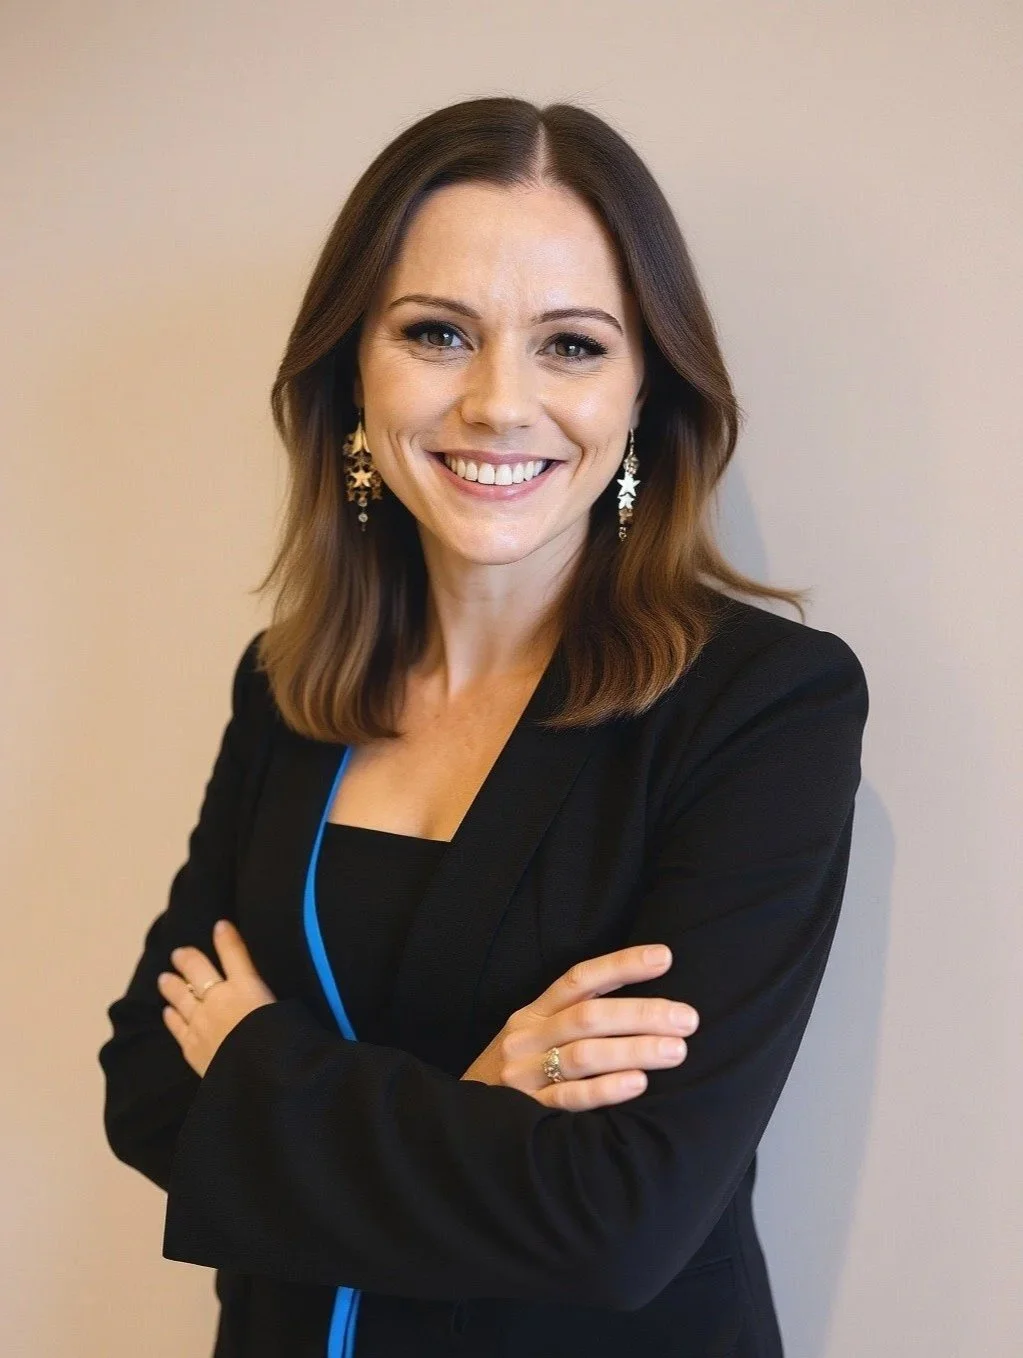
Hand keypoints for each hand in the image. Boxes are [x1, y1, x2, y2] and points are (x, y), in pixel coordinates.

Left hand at [158, 919, 276, 1077]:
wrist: (260, 1079)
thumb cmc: (285, 1042)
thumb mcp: (288, 1012)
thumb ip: (276, 1000)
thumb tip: (286, 993)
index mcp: (248, 987)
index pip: (235, 955)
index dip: (227, 938)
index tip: (220, 925)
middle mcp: (220, 1000)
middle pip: (198, 972)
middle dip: (187, 959)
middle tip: (178, 953)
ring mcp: (201, 1023)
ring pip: (181, 998)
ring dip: (171, 986)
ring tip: (163, 979)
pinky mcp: (192, 1047)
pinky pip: (178, 1027)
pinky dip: (172, 1017)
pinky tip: (168, 1013)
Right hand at [460, 944, 698, 1109]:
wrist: (461, 1123)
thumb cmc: (519, 1074)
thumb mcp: (536, 1036)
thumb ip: (575, 1018)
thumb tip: (645, 1002)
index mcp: (533, 1013)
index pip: (580, 979)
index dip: (622, 965)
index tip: (665, 957)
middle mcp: (527, 1037)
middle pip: (589, 1016)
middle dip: (643, 1013)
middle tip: (688, 1019)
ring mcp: (524, 1075)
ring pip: (584, 1054)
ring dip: (634, 1049)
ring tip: (677, 1050)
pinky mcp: (526, 1113)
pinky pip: (570, 1098)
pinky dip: (606, 1089)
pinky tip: (639, 1084)